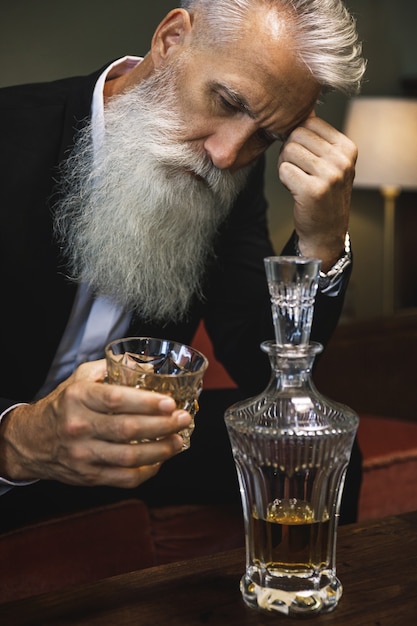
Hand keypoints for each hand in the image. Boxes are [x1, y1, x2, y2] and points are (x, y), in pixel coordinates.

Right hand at [0, 360, 190, 487]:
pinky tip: (159, 460)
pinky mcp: (88, 476)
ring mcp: (83, 454)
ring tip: (178, 441)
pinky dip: (147, 471)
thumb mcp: (80, 378)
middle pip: (128, 429)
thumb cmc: (62, 406)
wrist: (31, 441)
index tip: (170, 403)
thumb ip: (112, 368)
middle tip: (183, 419)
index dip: (146, 402)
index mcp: (78, 398)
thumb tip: (147, 366)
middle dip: (162, 425)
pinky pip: (124, 478)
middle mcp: (79, 426)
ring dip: (160, 450)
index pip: (116, 400)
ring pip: (129, 457)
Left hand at [278, 114, 356, 270]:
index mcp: (347, 148)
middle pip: (296, 135)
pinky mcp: (313, 190)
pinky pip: (284, 170)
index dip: (298, 139)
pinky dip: (284, 180)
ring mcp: (329, 175)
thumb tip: (302, 109)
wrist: (325, 231)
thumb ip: (317, 137)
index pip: (309, 123)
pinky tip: (295, 190)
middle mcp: (342, 160)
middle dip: (289, 152)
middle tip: (298, 170)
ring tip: (297, 180)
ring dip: (285, 166)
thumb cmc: (323, 194)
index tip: (304, 157)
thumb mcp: (329, 162)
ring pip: (288, 151)